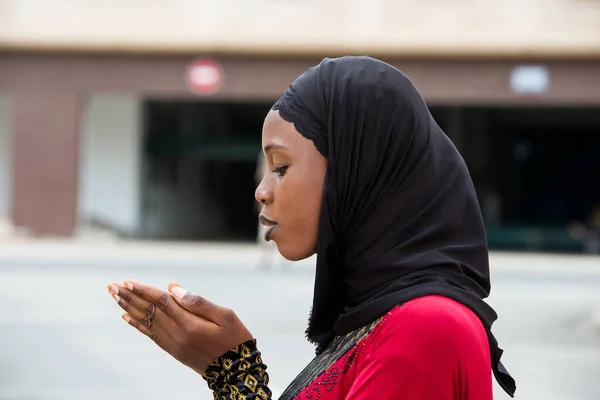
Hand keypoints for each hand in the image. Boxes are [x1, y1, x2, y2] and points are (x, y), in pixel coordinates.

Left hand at [107, 280, 252, 375]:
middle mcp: (177, 335)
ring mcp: (174, 344)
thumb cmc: (234, 339)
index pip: (162, 302)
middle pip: (149, 311)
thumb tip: (173, 288)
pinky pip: (151, 335)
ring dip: (129, 308)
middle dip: (130, 297)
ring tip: (115, 296)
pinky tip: (127, 317)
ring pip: (147, 322)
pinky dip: (137, 325)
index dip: (144, 291)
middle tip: (112, 286)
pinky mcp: (174, 350)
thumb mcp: (225, 316)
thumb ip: (198, 302)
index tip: (128, 281)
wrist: (236, 371)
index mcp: (190, 324)